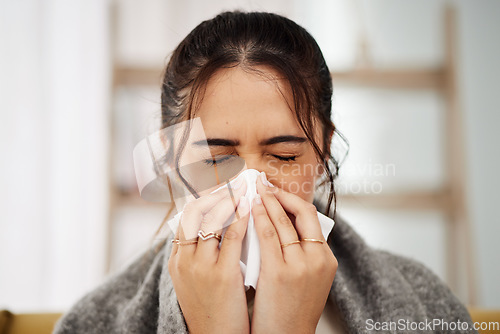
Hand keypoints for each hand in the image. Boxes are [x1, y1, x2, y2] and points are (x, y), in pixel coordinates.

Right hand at [168, 181, 250, 333]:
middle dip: (215, 194)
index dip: (203, 199)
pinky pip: (232, 237)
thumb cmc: (211, 311)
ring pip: (212, 220)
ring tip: (244, 188)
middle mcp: (183, 260)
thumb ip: (203, 256)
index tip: (219, 189)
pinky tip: (250, 207)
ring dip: (229, 199)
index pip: (185, 219)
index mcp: (176, 261)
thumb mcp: (197, 282)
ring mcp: (200, 267)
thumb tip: (220, 231)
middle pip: (195, 213)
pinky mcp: (220, 275)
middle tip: (233, 182)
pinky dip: (240, 218)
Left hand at [250, 173, 337, 333]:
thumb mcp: (306, 279)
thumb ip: (300, 253)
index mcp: (326, 260)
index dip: (293, 200)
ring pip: (284, 222)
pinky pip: (268, 236)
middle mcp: (319, 260)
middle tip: (264, 184)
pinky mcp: (281, 273)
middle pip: (303, 213)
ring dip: (268, 202)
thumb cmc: (291, 310)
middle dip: (281, 195)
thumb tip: (283, 225)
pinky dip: (259, 218)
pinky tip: (250, 209)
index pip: (313, 218)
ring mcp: (301, 266)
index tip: (277, 192)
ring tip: (255, 191)